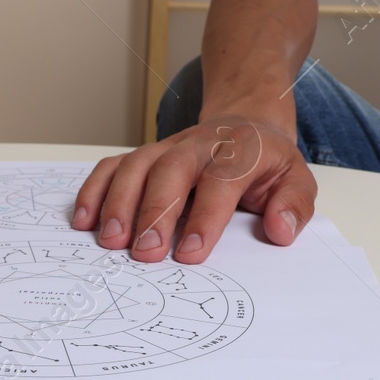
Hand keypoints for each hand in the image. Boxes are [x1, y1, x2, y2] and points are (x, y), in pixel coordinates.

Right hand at [72, 117, 315, 261]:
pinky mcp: (144, 155)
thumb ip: (293, 205)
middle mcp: (198, 145)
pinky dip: (94, 190)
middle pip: (171, 170)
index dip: (205, 217)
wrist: (244, 124)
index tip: (191, 254)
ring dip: (119, 203)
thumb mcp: (296, 179)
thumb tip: (280, 230)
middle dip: (154, 211)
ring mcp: (166, 147)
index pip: (220, 181)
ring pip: (136, 164)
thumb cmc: (265, 163)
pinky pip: (113, 166)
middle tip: (144, 254)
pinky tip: (84, 221)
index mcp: (239, 151)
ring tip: (111, 243)